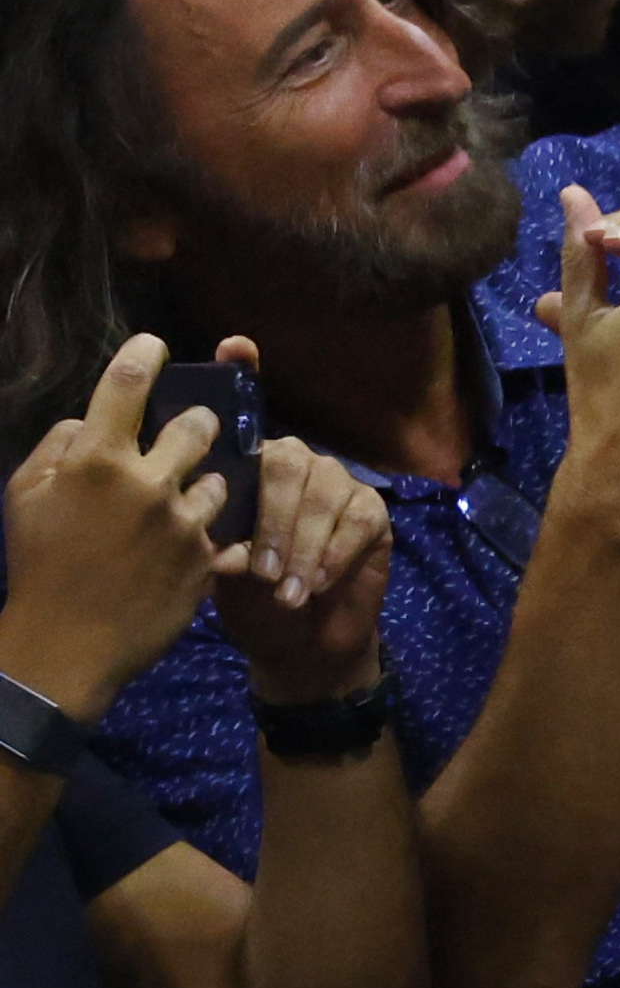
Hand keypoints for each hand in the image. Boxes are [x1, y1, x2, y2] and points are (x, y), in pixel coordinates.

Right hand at [0, 335, 239, 719]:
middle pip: (198, 426)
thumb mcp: (25, 497)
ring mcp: (184, 522)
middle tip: (189, 435)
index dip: (143, 355)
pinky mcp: (209, 559)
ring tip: (178, 509)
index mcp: (95, 461)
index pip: (126, 384)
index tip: (155, 345)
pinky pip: (226, 530)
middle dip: (197, 426)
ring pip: (219, 480)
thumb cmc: (40, 564)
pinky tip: (185, 547)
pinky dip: (211, 533)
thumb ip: (59, 448)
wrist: (67, 642)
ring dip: (204, 487)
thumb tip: (90, 421)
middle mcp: (146, 483)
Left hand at [212, 434, 396, 707]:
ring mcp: (337, 484)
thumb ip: (230, 561)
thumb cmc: (258, 604)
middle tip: (267, 576)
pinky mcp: (372, 510)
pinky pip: (358, 521)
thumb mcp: (232, 586)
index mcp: (247, 472)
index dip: (237, 499)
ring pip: (323, 496)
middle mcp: (295, 466)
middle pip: (287, 467)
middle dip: (276, 524)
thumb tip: (225, 556)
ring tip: (292, 594)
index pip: (241, 459)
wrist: (306, 642)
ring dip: (306, 548)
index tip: (232, 554)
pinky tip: (322, 584)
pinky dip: (337, 555)